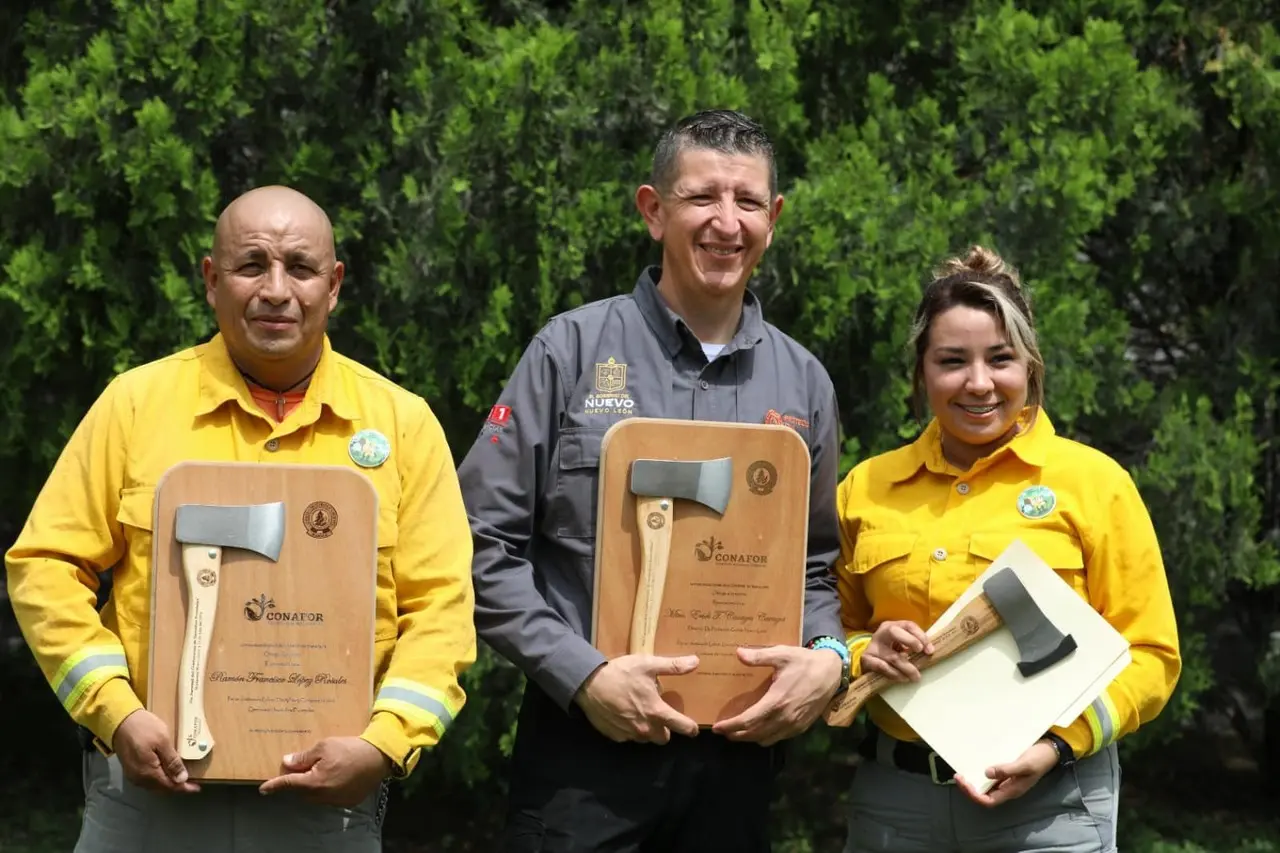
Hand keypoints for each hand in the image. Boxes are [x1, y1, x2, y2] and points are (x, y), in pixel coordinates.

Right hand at [110, 709, 199, 793]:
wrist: (120, 720)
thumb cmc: (144, 728)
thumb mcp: (162, 741)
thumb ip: (172, 761)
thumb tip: (182, 779)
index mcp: (148, 773)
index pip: (170, 786)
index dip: (184, 788)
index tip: (197, 788)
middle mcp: (139, 779)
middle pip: (161, 788)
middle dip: (176, 787)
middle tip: (191, 783)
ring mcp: (133, 775)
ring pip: (154, 786)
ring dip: (167, 784)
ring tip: (180, 779)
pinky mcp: (130, 769)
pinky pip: (147, 780)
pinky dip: (158, 779)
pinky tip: (165, 773)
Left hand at [258, 737, 390, 806]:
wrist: (379, 757)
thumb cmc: (351, 749)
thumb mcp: (324, 746)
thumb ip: (304, 757)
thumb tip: (287, 763)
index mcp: (314, 782)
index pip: (288, 784)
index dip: (275, 786)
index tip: (263, 789)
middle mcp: (323, 795)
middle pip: (302, 791)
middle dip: (299, 781)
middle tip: (303, 767)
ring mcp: (336, 800)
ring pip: (316, 796)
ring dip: (314, 786)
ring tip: (323, 769)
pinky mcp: (348, 801)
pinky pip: (331, 797)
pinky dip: (328, 789)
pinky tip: (337, 776)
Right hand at [573, 654, 700, 743]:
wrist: (588, 684)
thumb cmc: (620, 673)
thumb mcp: (647, 664)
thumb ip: (673, 666)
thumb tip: (696, 662)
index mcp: (656, 711)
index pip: (682, 727)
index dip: (691, 728)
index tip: (692, 727)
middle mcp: (645, 728)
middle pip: (664, 738)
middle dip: (665, 729)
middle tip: (658, 713)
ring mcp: (629, 735)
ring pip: (646, 739)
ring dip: (647, 729)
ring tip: (639, 711)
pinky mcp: (615, 737)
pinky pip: (629, 737)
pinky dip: (629, 729)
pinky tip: (623, 714)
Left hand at [711, 646, 842, 745]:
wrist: (831, 673)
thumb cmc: (804, 662)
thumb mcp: (782, 654)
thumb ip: (759, 656)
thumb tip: (738, 653)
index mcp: (776, 701)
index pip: (748, 721)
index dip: (731, 726)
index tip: (717, 727)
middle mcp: (784, 718)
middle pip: (754, 734)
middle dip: (736, 735)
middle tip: (723, 731)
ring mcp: (793, 725)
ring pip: (766, 739)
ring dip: (750, 738)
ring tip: (738, 731)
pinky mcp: (801, 727)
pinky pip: (778, 738)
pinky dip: (765, 737)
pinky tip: (760, 729)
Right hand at [861, 620, 933, 681]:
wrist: (868, 661)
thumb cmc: (890, 651)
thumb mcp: (901, 644)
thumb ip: (914, 645)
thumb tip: (930, 651)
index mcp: (891, 626)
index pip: (908, 625)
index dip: (921, 636)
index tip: (930, 650)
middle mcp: (881, 633)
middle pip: (894, 632)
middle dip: (910, 641)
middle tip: (921, 652)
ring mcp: (872, 646)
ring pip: (892, 656)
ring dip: (907, 668)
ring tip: (916, 676)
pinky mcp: (866, 659)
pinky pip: (882, 667)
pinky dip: (895, 674)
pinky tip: (902, 678)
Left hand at [955, 740, 1057, 806]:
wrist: (1050, 749)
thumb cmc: (1039, 759)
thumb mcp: (1024, 765)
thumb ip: (1007, 770)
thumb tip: (986, 773)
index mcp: (1011, 790)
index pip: (988, 801)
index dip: (974, 795)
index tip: (964, 783)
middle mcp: (1007, 787)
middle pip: (984, 795)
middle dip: (969, 789)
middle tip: (958, 777)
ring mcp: (1006, 780)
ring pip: (986, 786)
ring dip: (973, 781)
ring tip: (961, 772)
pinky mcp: (1006, 771)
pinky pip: (990, 776)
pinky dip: (979, 772)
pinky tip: (973, 764)